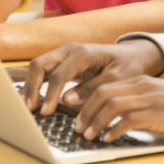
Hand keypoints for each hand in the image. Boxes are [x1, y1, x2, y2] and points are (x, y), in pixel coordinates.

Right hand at [22, 39, 163, 115]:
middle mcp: (69, 50)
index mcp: (82, 53)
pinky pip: (44, 70)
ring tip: (29, 107)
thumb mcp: (116, 79)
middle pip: (39, 64)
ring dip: (30, 85)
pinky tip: (34, 99)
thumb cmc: (128, 66)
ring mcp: (64, 54)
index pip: (59, 74)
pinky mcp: (63, 61)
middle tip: (30, 109)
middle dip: (31, 87)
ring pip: (38, 66)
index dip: (50, 95)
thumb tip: (66, 100)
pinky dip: (36, 83)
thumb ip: (92, 89)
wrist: (134, 55)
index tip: (46, 113)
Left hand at [74, 76, 163, 141]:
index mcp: (141, 80)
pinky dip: (114, 129)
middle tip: (76, 127)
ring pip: (112, 105)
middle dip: (85, 111)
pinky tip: (108, 138)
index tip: (76, 114)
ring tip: (88, 135)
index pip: (104, 85)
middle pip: (103, 93)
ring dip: (95, 120)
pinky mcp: (159, 113)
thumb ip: (138, 104)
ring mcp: (151, 98)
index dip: (86, 100)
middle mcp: (143, 86)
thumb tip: (115, 120)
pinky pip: (129, 119)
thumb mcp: (158, 100)